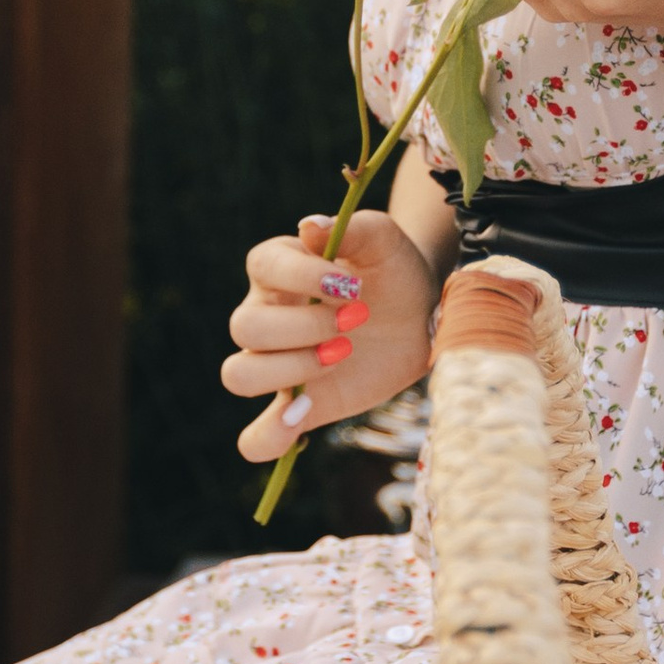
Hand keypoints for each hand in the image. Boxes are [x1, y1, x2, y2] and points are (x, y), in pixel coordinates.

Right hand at [222, 204, 436, 465]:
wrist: (424, 318)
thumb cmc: (394, 271)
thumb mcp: (385, 241)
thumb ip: (353, 229)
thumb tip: (308, 227)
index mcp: (278, 268)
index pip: (263, 267)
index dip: (301, 276)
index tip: (352, 284)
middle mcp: (267, 316)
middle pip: (245, 326)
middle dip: (304, 326)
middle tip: (358, 321)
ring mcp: (278, 365)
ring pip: (239, 374)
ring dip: (287, 369)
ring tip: (340, 356)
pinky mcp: (299, 407)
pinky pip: (256, 437)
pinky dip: (267, 437)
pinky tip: (298, 419)